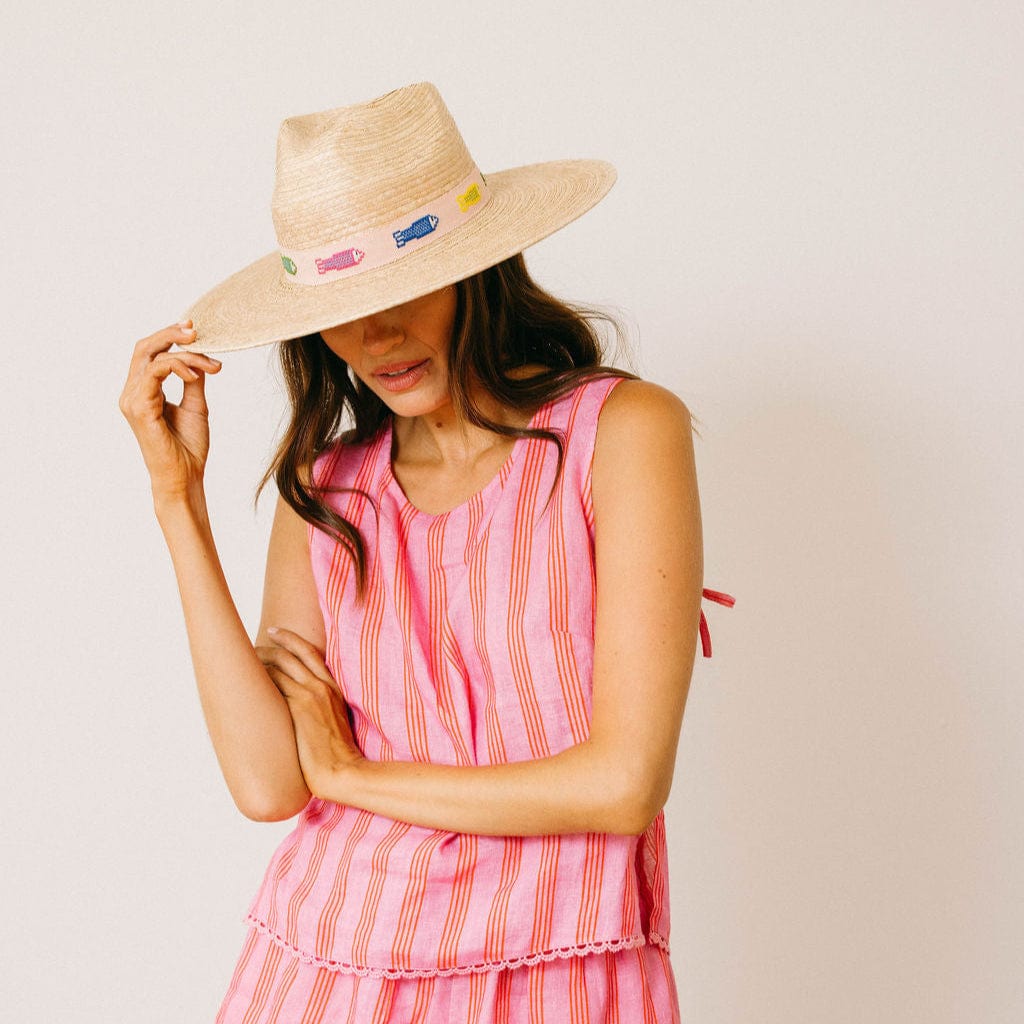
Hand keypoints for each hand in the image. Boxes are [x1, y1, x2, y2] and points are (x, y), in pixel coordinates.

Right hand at [118, 321, 221, 500]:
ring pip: (153, 357)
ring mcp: (132, 399)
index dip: (170, 337)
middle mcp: (132, 392)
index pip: (150, 353)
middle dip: (171, 333)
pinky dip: (177, 366)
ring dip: (184, 354)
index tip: (197, 331)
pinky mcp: (139, 407)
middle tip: (196, 329)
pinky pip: (155, 372)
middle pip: (144, 347)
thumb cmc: (188, 447)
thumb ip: (193, 380)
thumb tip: (200, 356)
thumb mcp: (195, 405)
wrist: (186, 476)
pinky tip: (196, 375)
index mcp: (143, 391)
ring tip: (209, 362)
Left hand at [256, 627, 364, 798]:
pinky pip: (273, 682)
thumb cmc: (337, 757)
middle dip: (269, 646)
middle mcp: (322, 686)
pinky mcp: (299, 707)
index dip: (291, 639)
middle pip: (291, 654)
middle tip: (252, 646)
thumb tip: (303, 712)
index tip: (275, 632)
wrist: (343, 772)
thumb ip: (321, 711)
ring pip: (279, 665)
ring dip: (259, 660)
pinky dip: (258, 677)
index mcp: (333, 689)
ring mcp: (311, 694)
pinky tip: (244, 678)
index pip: (310, 653)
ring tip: (243, 661)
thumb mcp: (335, 724)